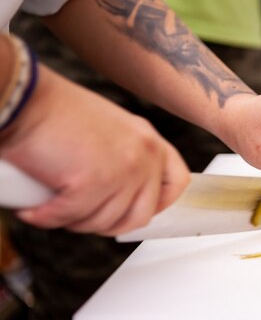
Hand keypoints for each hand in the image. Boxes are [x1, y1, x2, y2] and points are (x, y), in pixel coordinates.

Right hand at [0, 64, 189, 235]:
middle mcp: (144, 155)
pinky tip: (34, 209)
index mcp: (149, 140)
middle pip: (141, 214)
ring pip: (105, 222)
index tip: (133, 210)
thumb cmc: (54, 111)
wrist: (23, 96)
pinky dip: (48, 218)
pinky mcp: (93, 183)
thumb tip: (121, 193)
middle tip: (79, 215)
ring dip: (75, 222)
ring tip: (53, 206)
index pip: (177, 182)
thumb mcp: (108, 131)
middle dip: (107, 223)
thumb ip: (124, 157)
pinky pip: (72, 218)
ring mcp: (123, 170)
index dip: (158, 204)